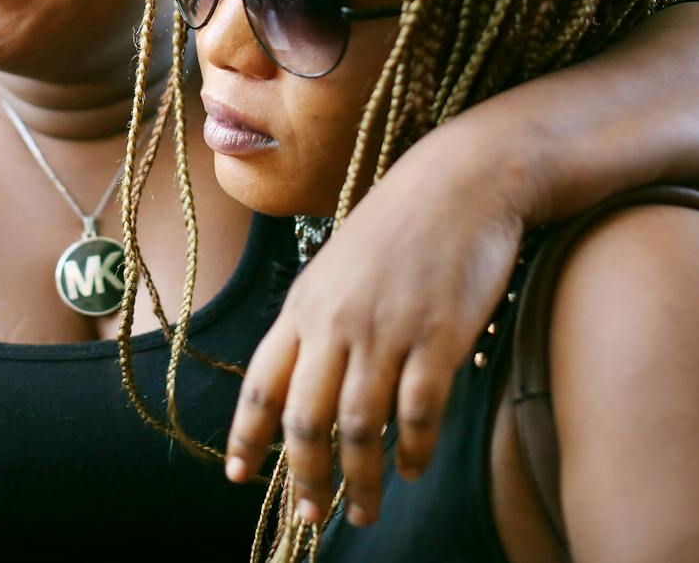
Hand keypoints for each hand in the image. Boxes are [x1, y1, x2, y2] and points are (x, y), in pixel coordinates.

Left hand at [224, 127, 530, 527]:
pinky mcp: (438, 337)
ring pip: (360, 427)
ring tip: (362, 511)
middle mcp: (336, 322)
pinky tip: (410, 468)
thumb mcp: (335, 267)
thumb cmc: (398, 225)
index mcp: (303, 305)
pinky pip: (419, 413)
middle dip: (305, 477)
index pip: (261, 385)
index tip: (238, 476)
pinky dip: (412, 450)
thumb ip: (315, 322)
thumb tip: (299, 383)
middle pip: (306, 420)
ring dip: (359, 481)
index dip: (246, 436)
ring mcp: (387, 330)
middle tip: (310, 514)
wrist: (460, 183)